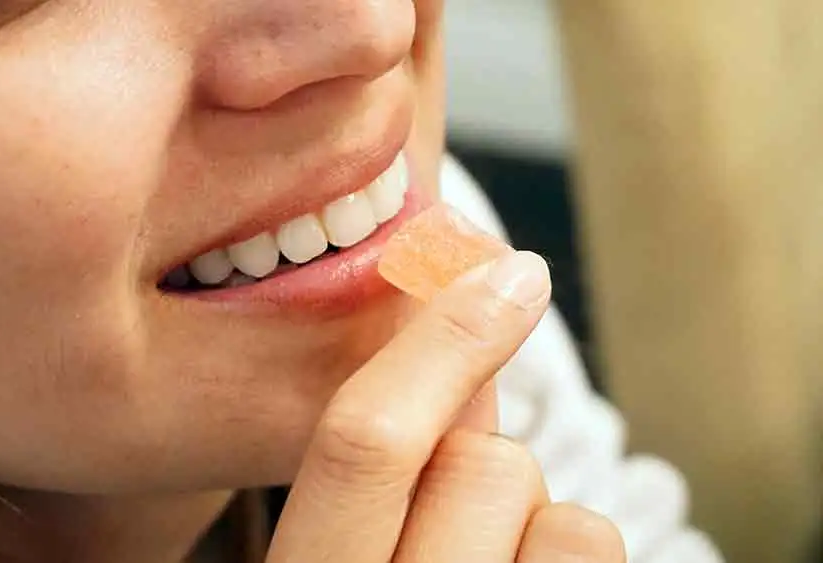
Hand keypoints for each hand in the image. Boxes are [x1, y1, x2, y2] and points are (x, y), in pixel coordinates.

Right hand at [267, 251, 625, 562]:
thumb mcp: (339, 545)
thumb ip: (389, 454)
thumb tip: (457, 337)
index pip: (363, 444)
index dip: (438, 341)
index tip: (507, 273)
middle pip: (483, 464)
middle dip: (481, 456)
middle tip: (457, 500)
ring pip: (559, 512)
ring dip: (531, 517)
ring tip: (487, 559)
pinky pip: (594, 547)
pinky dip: (566, 554)